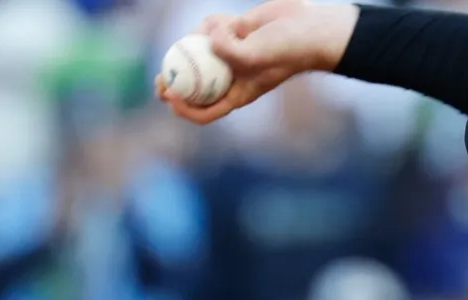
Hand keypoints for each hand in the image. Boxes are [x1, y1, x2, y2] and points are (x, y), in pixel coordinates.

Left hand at [157, 0, 361, 124]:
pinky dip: (216, 22)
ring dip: (202, 39)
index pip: (204, 111)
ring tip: (228, 30)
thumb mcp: (258, 55)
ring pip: (198, 51)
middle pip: (193, 86)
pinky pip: (209, 29)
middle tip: (160, 77)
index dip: (182, 108)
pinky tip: (237, 20)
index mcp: (237, 94)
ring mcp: (229, 55)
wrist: (307, 27)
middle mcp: (230, 77)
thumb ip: (229, 50)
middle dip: (173, 82)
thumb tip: (205, 40)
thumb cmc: (288, 49)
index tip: (169, 95)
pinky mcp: (231, 34)